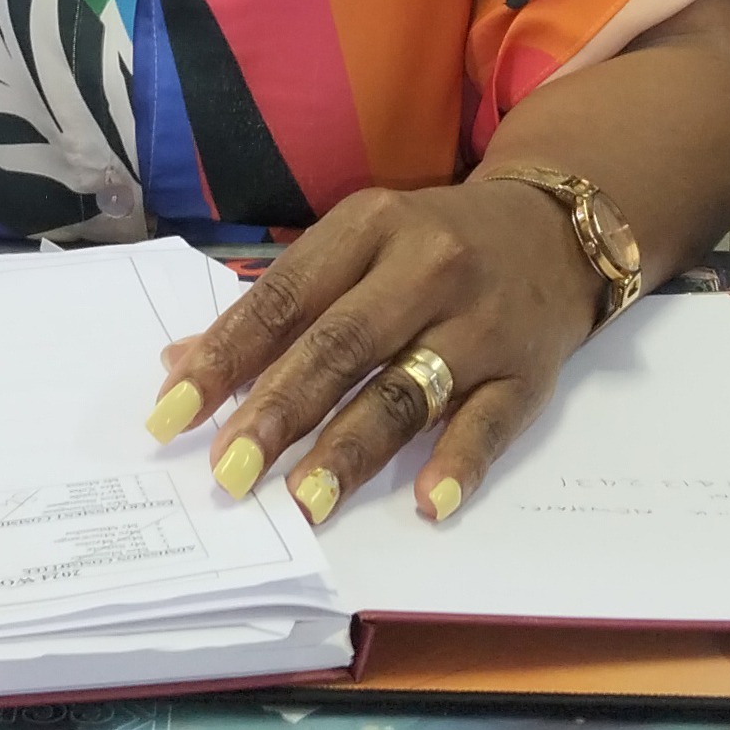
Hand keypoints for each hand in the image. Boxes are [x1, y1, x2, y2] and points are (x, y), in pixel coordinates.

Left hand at [144, 181, 600, 528]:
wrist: (558, 229)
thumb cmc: (433, 246)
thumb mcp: (357, 247)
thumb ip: (277, 304)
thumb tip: (180, 363)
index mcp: (369, 227)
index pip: (283, 297)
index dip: (224, 356)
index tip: (171, 413)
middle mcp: (425, 267)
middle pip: (340, 346)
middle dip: (278, 411)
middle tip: (229, 471)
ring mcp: (481, 322)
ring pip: (407, 389)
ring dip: (352, 449)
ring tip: (304, 502)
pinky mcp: (529, 371)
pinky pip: (491, 421)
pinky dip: (459, 461)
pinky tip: (427, 501)